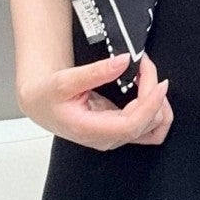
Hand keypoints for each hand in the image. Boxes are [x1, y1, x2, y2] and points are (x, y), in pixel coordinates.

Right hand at [17, 51, 173, 149]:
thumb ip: (96, 72)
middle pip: (146, 123)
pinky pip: (148, 128)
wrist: (40, 104)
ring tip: (151, 79)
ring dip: (159, 104)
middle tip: (145, 65)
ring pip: (152, 130)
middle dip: (153, 92)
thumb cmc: (46, 96)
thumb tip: (124, 61)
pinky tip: (151, 93)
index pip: (131, 125)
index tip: (158, 82)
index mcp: (90, 130)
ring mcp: (114, 137)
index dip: (150, 104)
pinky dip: (156, 111)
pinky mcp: (120, 131)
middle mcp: (106, 138)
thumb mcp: (64, 80)